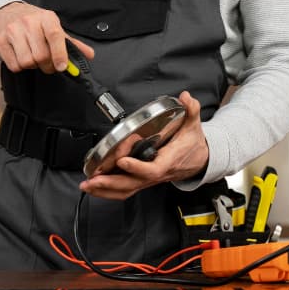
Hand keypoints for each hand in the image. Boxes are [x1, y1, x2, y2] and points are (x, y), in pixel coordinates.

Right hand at [0, 1, 93, 73]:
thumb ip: (71, 43)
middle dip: (46, 65)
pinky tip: (21, 56)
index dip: (60, 54)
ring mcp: (12, 30)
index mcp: (46, 17)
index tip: (62, 67)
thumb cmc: (33, 22)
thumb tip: (89, 55)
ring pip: (27, 62)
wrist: (6, 12)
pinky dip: (19, 66)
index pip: (55, 36)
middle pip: (41, 55)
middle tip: (48, 64)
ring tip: (32, 57)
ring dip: (32, 65)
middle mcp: (29, 22)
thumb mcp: (53, 27)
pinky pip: (14, 65)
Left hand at [79, 91, 208, 199]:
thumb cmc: (192, 145)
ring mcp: (148, 179)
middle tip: (93, 179)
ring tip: (88, 184)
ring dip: (105, 190)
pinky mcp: (143, 181)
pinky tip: (96, 187)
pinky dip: (109, 191)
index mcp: (168, 161)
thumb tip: (186, 98)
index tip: (122, 160)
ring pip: (126, 190)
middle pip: (133, 183)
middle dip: (111, 183)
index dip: (136, 167)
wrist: (199, 161)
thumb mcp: (194, 125)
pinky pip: (125, 190)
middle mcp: (156, 173)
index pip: (152, 169)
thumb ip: (191, 110)